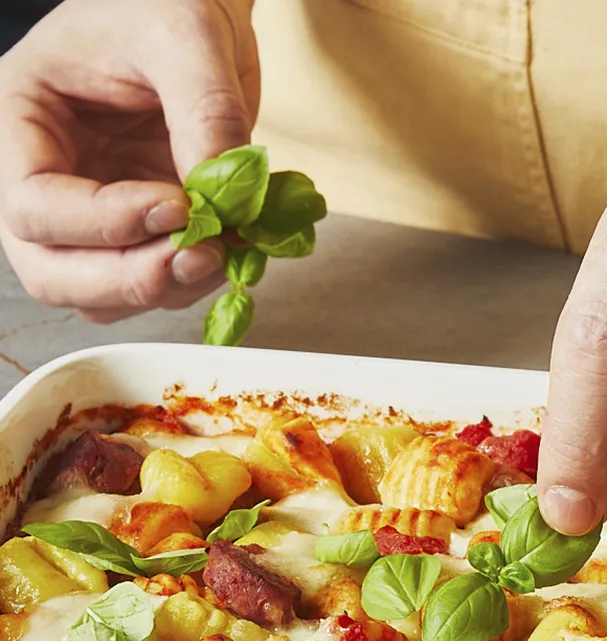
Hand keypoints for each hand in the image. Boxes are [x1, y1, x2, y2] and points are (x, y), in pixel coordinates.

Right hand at [0, 0, 258, 322]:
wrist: (199, 8)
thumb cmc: (167, 0)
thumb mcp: (186, 34)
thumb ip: (204, 115)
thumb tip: (222, 198)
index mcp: (23, 119)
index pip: (33, 207)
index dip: (104, 224)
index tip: (176, 206)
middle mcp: (50, 176)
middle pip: (52, 273)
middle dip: (127, 281)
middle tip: (199, 258)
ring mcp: (96, 212)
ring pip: (104, 295)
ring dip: (167, 290)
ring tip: (225, 249)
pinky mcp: (145, 231)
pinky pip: (155, 284)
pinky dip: (194, 283)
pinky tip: (233, 248)